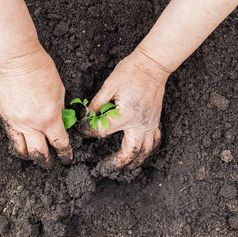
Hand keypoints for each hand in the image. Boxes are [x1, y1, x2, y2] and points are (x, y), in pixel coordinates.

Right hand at [0, 46, 71, 167]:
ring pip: (22, 150)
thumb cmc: (43, 72)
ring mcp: (16, 122)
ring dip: (31, 156)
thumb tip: (62, 124)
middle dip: (47, 162)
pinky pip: (12, 138)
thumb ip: (61, 112)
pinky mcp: (5, 117)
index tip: (67, 158)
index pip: (59, 143)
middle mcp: (32, 124)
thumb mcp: (60, 92)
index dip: (65, 154)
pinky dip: (19, 144)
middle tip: (51, 164)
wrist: (19, 60)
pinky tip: (24, 143)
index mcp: (50, 118)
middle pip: (39, 153)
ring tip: (36, 156)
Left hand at [81, 47, 170, 173]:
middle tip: (104, 169)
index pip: (103, 131)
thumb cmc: (130, 72)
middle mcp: (141, 124)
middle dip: (116, 163)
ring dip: (135, 162)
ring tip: (124, 169)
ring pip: (146, 150)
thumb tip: (86, 116)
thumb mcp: (109, 86)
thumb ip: (96, 105)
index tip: (82, 130)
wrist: (153, 65)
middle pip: (130, 152)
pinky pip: (155, 140)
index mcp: (127, 115)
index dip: (89, 131)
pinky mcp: (155, 121)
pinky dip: (147, 150)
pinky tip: (141, 153)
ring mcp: (151, 124)